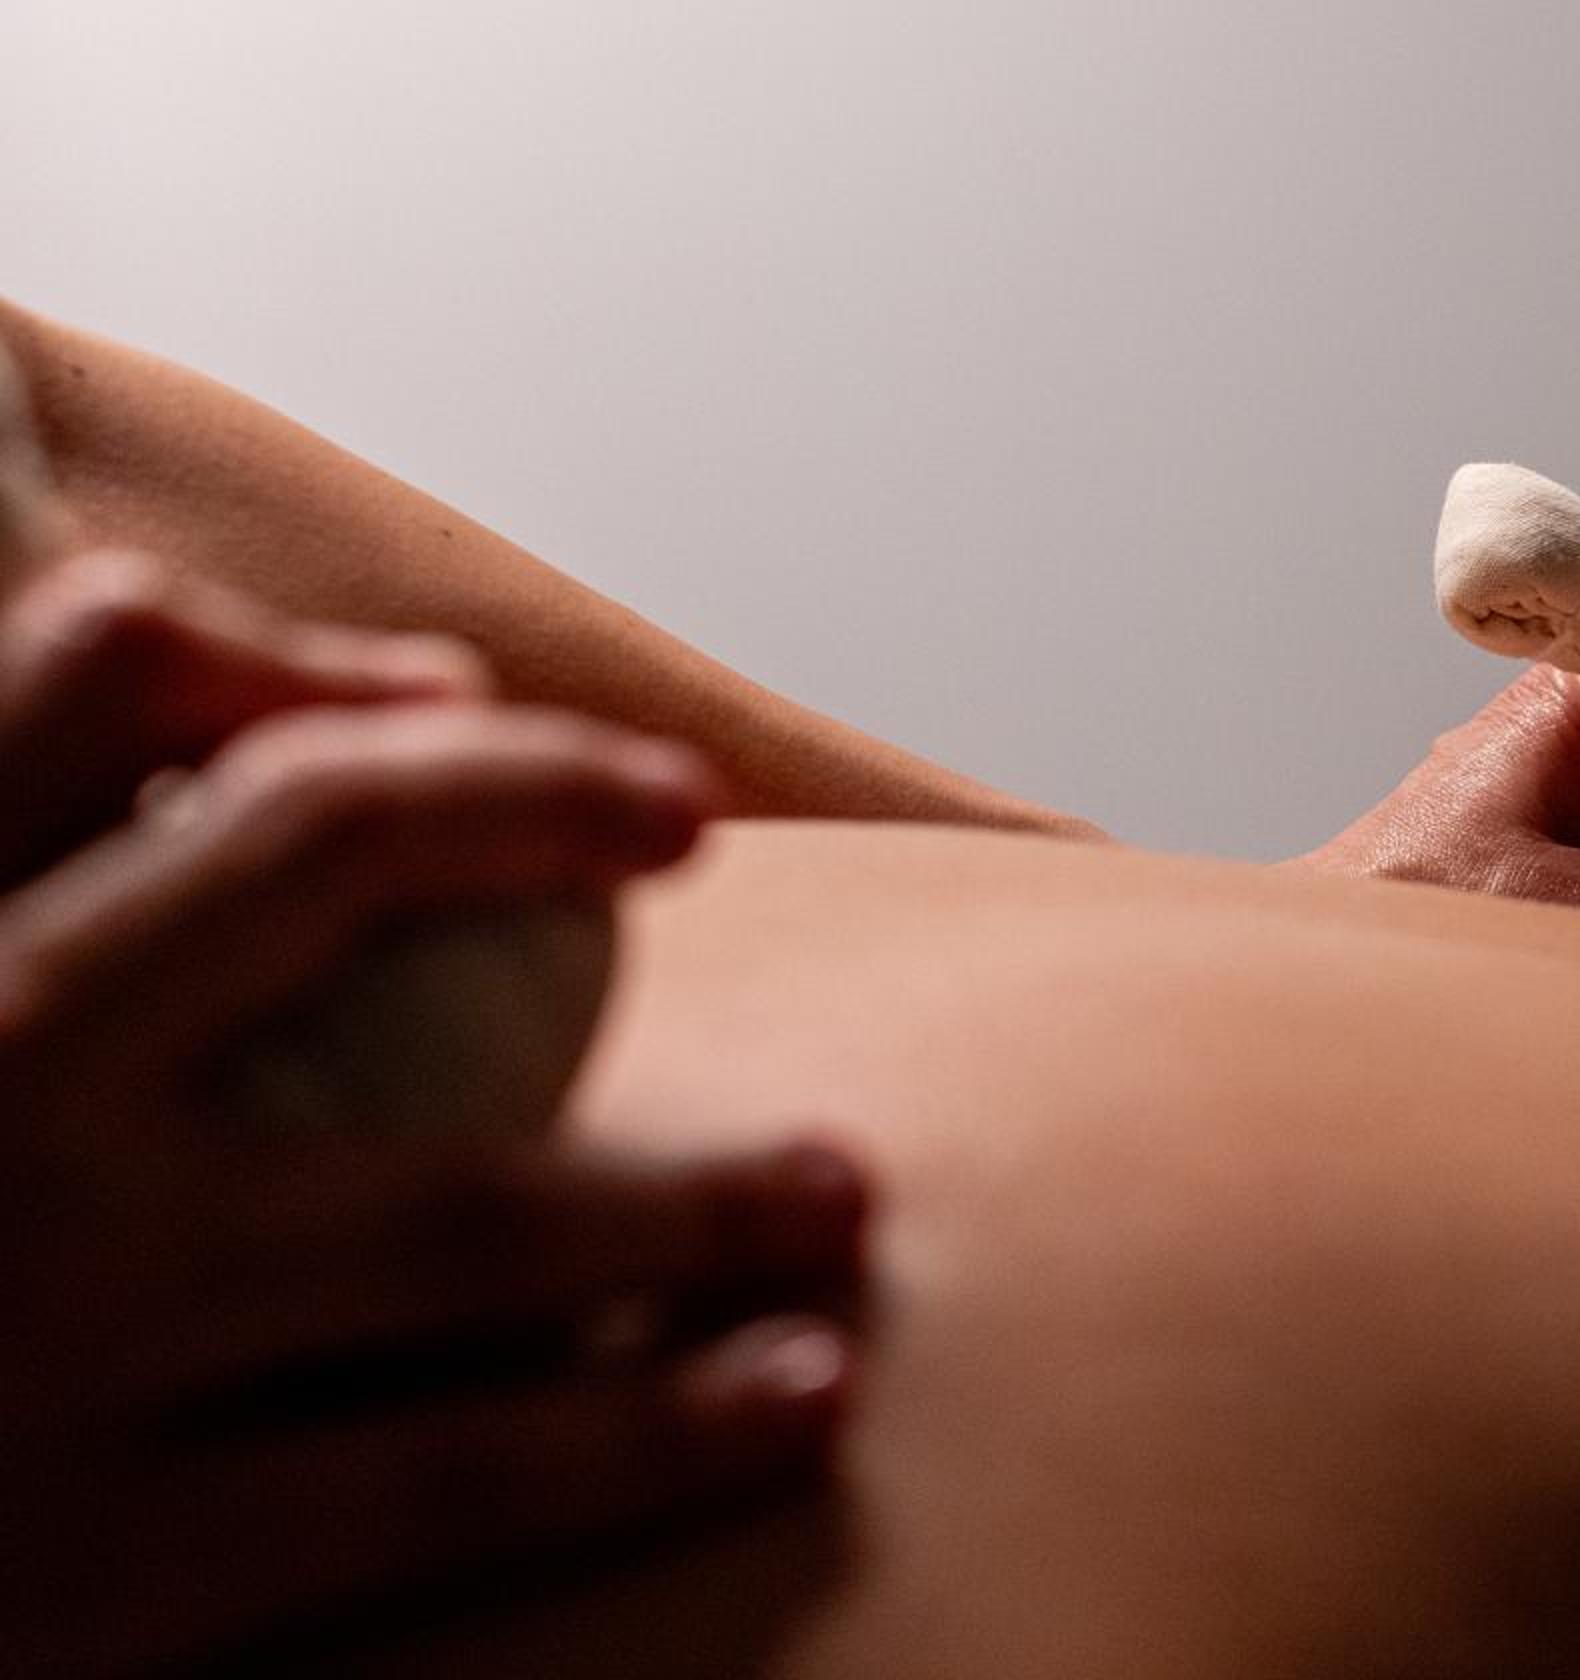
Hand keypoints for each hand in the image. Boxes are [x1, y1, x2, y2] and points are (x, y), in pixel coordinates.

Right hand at [0, 550, 870, 1671]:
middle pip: (303, 855)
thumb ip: (4, 903)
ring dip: (693, 1189)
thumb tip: (233, 783)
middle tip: (687, 804)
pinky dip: (645, 1432)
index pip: (75, 677)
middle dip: (526, 805)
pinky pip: (440, 1470)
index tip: (442, 697)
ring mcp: (40, 1336)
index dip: (293, 663)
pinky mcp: (96, 1575)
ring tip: (837, 1191)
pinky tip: (791, 1400)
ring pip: (452, 1207)